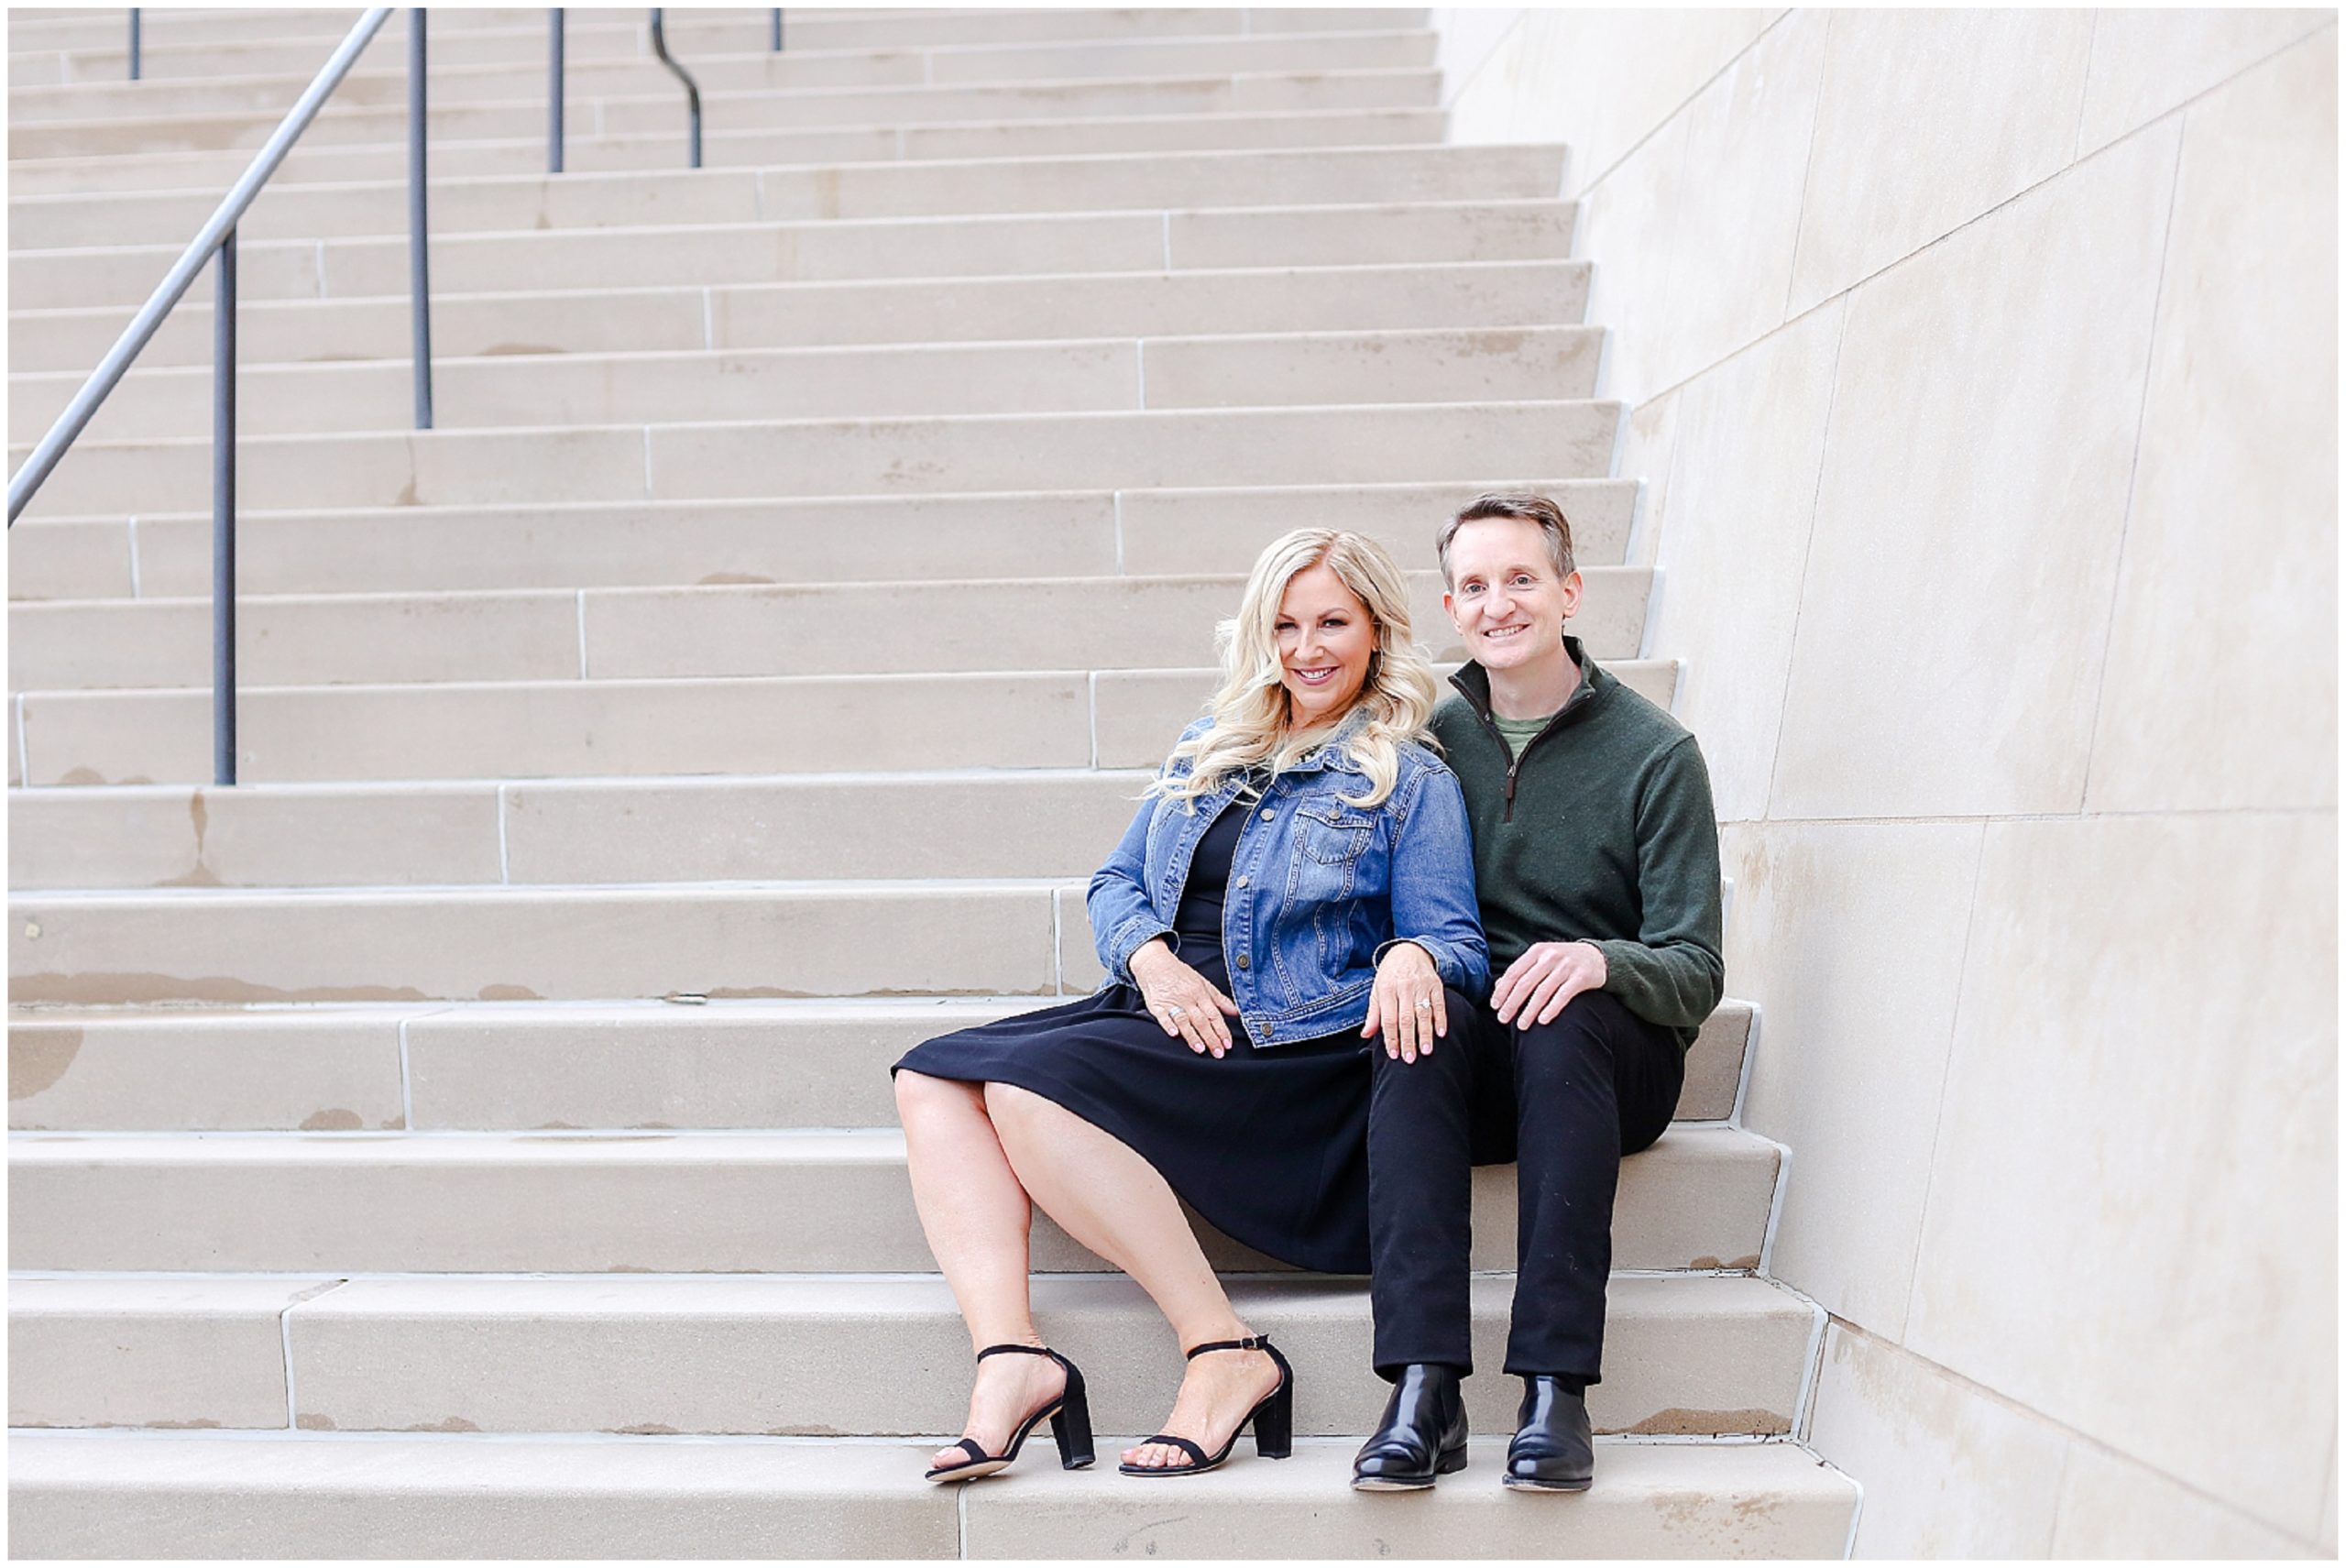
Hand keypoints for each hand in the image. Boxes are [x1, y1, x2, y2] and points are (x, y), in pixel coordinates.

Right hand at [1130, 939, 1240, 1056]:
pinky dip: (1168, 1025)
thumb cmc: (1180, 974)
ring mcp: (1172, 1002)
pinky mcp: (1156, 1005)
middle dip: (1211, 1038)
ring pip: (1184, 1021)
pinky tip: (1174, 1034)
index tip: (1227, 1044)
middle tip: (1218, 1053)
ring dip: (1192, 1036)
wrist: (1155, 964)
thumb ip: (1220, 1000)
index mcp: (1200, 993)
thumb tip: (1237, 1013)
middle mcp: (1188, 999)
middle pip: (1201, 1021)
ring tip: (1200, 1049)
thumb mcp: (1203, 983)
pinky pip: (1163, 1016)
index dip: (1222, 1030)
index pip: (1214, 1015)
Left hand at [1362, 941, 1446, 1062]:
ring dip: (1425, 1034)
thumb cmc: (1390, 976)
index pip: (1389, 1018)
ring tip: (1426, 1051)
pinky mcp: (1435, 984)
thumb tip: (1365, 1035)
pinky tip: (1441, 1033)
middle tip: (1410, 1059)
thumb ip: (1373, 1014)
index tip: (1394, 1054)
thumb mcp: (1377, 991)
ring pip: (1424, 1013)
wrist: (1409, 951)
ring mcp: (1421, 985)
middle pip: (1406, 1018)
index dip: (1391, 1038)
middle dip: (1408, 1040)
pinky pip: (1439, 1004)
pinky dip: (1441, 1019)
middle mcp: (1404, 987)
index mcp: (1386, 989)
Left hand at [1491, 941, 1607, 1027]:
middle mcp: (1550, 957)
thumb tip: (1498, 986)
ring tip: (1522, 1025)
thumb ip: (1522, 970)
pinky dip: (1551, 1009)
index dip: (1503, 990)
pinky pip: (1563, 996)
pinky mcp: (1581, 977)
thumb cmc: (1563, 961)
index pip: (1514, 972)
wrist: (1597, 957)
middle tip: (1503, 1019)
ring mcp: (1566, 966)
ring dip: (1530, 1010)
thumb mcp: (1542, 959)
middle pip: (1525, 983)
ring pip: (1543, 991)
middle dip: (1512, 1003)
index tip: (1495, 1006)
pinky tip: (1543, 1020)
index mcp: (1537, 951)